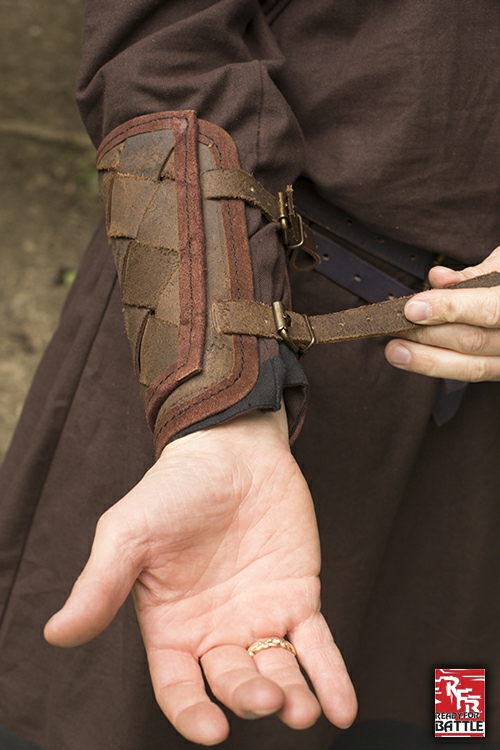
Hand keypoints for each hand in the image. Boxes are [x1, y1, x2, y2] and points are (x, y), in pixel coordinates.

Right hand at [44, 406, 356, 744]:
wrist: (231, 448)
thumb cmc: (173, 489)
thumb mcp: (127, 534)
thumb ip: (100, 585)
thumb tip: (56, 634)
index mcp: (171, 627)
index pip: (179, 686)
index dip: (193, 713)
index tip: (213, 729)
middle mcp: (216, 631)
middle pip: (233, 682)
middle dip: (250, 696)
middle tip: (269, 697)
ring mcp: (259, 616)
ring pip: (279, 671)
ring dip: (294, 696)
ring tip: (304, 708)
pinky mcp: (297, 596)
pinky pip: (316, 645)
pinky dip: (331, 677)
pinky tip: (342, 707)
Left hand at [385, 246, 499, 380]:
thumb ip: (476, 273)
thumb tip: (438, 279)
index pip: (489, 309)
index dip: (449, 309)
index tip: (412, 308)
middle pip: (474, 341)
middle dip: (428, 336)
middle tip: (391, 327)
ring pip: (474, 368)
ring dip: (428, 361)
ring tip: (395, 351)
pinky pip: (476, 373)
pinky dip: (443, 365)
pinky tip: (416, 358)